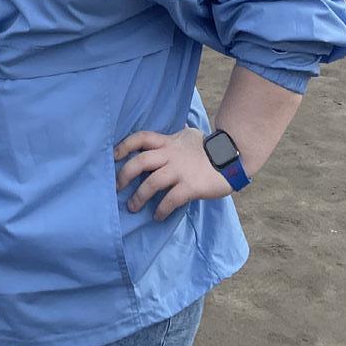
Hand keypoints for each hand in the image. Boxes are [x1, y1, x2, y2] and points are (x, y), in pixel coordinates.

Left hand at [114, 127, 232, 222]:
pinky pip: (170, 200)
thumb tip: (176, 129)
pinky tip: (157, 216)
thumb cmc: (210, 148)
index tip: (114, 156)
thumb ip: (177, 136)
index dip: (125, 145)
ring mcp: (180, 171)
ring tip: (132, 207)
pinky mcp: (190, 186)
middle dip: (124, 175)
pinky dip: (161, 209)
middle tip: (117, 187)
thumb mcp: (190, 135)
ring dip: (139, 197)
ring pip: (152, 183)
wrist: (232, 157)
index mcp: (169, 142)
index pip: (141, 137)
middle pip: (140, 162)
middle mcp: (171, 155)